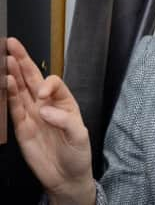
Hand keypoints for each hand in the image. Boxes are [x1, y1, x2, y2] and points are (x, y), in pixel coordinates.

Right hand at [6, 37, 95, 203]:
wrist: (67, 177)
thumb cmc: (78, 154)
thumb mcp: (80, 136)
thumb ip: (65, 120)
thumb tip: (44, 108)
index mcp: (65, 102)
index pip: (53, 83)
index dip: (47, 84)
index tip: (43, 95)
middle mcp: (47, 105)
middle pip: (33, 78)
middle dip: (22, 60)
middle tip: (12, 44)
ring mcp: (33, 115)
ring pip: (20, 90)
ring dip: (12, 74)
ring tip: (5, 58)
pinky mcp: (22, 128)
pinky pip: (13, 109)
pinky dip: (8, 96)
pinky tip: (5, 82)